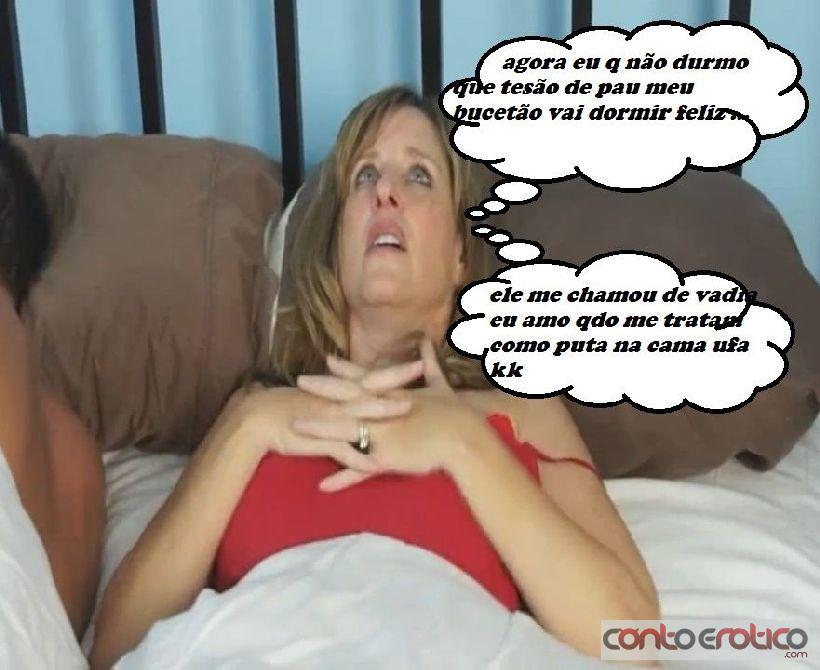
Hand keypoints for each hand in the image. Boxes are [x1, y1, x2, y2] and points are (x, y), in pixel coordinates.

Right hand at [202, 383, 407, 473]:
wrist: (259, 420)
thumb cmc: (291, 407)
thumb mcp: (318, 396)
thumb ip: (341, 393)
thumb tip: (359, 387)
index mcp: (339, 392)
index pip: (371, 378)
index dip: (394, 371)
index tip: (419, 362)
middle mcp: (338, 402)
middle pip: (372, 389)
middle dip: (396, 381)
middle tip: (420, 370)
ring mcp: (331, 421)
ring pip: (361, 414)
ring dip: (382, 412)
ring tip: (406, 410)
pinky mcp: (321, 442)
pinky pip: (342, 453)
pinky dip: (358, 459)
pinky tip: (375, 466)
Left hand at [292, 338, 487, 490]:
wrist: (465, 437)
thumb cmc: (456, 412)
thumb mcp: (441, 384)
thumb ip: (430, 363)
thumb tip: (427, 340)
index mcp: (394, 394)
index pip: (365, 378)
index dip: (345, 370)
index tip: (327, 360)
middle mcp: (383, 411)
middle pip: (346, 397)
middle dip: (322, 389)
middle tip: (298, 380)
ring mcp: (381, 434)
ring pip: (343, 430)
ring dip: (317, 428)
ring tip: (293, 427)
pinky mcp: (385, 458)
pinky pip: (359, 470)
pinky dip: (340, 478)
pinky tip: (321, 486)